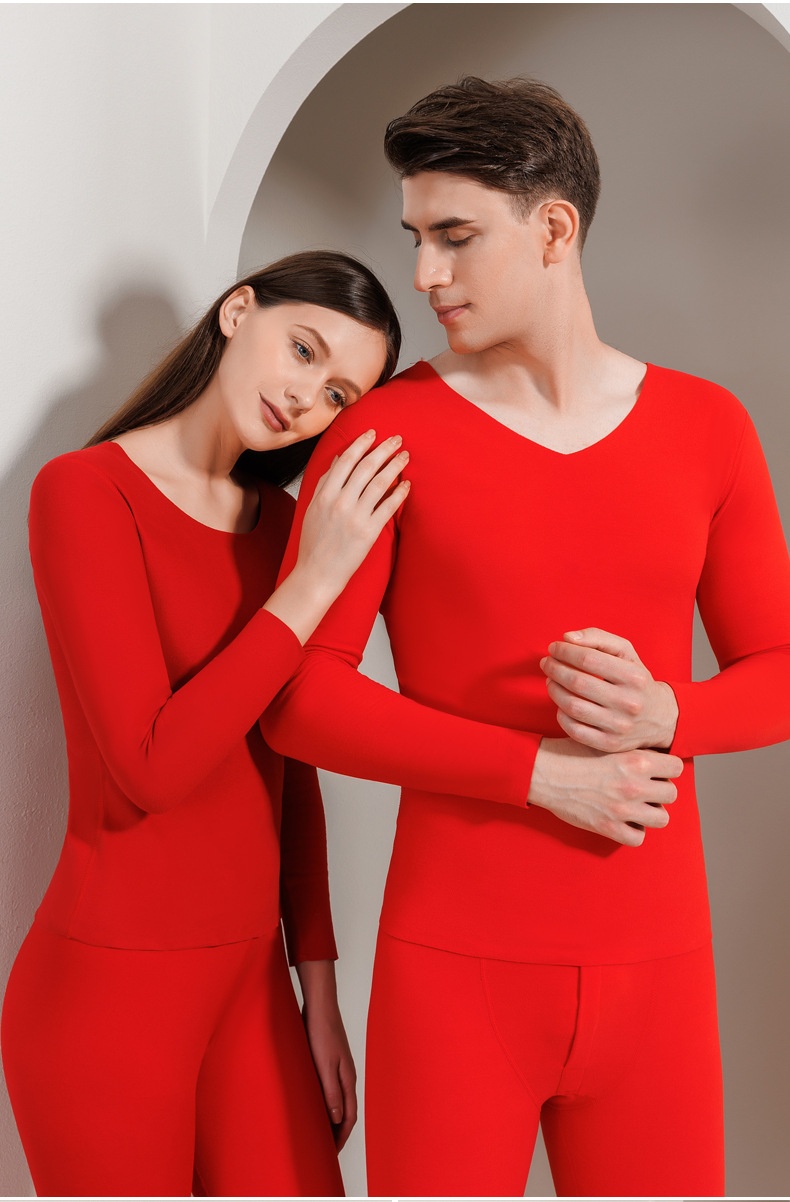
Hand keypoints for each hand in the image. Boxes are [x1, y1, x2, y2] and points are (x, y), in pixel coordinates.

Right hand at [296, 430, 409, 596]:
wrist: (317, 573)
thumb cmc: (314, 541)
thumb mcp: (313, 507)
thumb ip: (325, 482)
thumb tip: (339, 458)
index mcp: (325, 494)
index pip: (346, 461)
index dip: (361, 444)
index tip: (373, 433)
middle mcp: (340, 502)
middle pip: (366, 467)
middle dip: (383, 449)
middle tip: (397, 438)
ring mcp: (355, 517)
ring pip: (380, 483)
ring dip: (395, 466)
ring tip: (405, 456)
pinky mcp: (369, 532)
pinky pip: (388, 507)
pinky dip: (399, 493)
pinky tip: (407, 484)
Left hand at [296, 960, 356, 1149]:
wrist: (319, 1006)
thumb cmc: (322, 1033)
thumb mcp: (325, 1066)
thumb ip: (331, 1093)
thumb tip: (337, 1119)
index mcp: (348, 1080)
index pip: (349, 1117)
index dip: (341, 1137)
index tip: (331, 1153)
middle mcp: (347, 1076)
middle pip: (346, 1111)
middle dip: (338, 1132)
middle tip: (325, 1148)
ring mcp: (340, 1068)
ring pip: (339, 1100)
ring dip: (332, 1118)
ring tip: (319, 1132)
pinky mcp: (330, 1061)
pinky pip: (331, 1089)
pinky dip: (326, 1102)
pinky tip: (314, 1104)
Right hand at [528, 737, 682, 846]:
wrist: (544, 771)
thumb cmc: (571, 752)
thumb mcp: (606, 742)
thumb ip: (632, 750)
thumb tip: (654, 755)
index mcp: (636, 759)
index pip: (676, 767)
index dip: (667, 768)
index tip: (657, 770)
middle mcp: (634, 785)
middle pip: (672, 794)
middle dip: (660, 791)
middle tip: (646, 788)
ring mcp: (623, 809)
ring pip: (661, 818)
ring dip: (651, 813)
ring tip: (637, 806)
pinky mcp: (608, 827)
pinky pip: (638, 838)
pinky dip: (633, 831)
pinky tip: (624, 821)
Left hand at [540, 628, 678, 751]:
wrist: (660, 718)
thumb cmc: (635, 679)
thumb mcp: (626, 653)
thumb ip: (598, 638)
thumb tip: (567, 638)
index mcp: (634, 676)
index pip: (589, 659)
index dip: (565, 651)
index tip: (554, 648)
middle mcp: (628, 702)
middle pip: (578, 682)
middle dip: (555, 669)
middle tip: (546, 663)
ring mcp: (619, 726)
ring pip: (573, 707)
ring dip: (554, 690)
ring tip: (550, 680)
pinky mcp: (609, 744)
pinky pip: (574, 730)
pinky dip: (561, 715)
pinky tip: (561, 704)